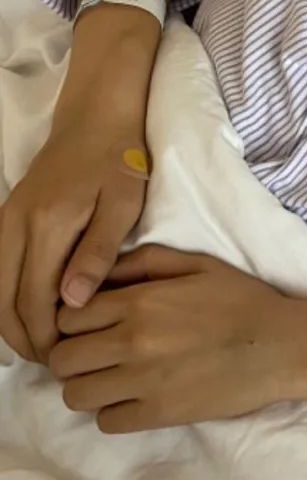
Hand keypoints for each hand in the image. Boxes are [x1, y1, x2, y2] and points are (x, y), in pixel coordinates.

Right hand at [0, 119, 149, 362]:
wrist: (95, 117)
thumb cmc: (118, 161)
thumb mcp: (122, 205)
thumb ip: (98, 253)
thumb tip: (72, 303)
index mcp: (46, 226)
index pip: (32, 299)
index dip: (43, 336)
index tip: (63, 359)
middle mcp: (15, 226)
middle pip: (3, 300)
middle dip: (23, 338)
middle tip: (51, 362)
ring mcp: (5, 220)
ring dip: (9, 321)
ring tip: (39, 346)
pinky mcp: (6, 216)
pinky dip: (4, 298)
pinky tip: (26, 314)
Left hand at [46, 244, 306, 432]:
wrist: (283, 345)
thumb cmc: (242, 300)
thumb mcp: (197, 264)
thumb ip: (144, 261)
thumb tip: (101, 270)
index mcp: (139, 302)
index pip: (67, 316)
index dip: (73, 320)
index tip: (91, 323)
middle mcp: (132, 342)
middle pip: (62, 358)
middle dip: (73, 354)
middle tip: (96, 352)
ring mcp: (143, 383)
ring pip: (75, 395)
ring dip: (87, 386)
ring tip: (111, 378)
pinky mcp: (159, 415)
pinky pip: (106, 422)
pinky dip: (112, 412)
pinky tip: (134, 397)